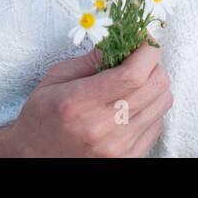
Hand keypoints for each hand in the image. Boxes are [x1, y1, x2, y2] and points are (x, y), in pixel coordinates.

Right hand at [0, 41, 172, 156]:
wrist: (34, 159)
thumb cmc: (41, 118)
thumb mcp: (54, 80)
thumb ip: (89, 60)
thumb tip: (120, 41)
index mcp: (79, 103)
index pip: (132, 75)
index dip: (148, 51)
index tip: (146, 38)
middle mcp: (102, 128)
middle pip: (156, 87)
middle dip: (154, 64)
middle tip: (140, 57)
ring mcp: (119, 148)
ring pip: (162, 104)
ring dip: (154, 85)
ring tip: (135, 82)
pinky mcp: (129, 159)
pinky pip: (158, 124)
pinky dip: (151, 108)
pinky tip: (131, 105)